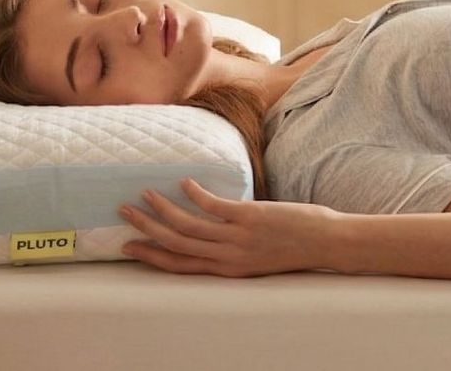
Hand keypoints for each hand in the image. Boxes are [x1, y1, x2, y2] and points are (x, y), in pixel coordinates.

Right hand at [118, 177, 338, 277]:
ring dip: (162, 209)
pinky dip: (195, 194)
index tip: (128, 247)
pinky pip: (213, 206)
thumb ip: (234, 247)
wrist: (326, 243)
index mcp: (227, 269)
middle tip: (124, 212)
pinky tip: (185, 181)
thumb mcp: (257, 257)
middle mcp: (227, 258)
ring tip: (145, 193)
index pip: (180, 265)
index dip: (151, 256)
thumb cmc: (295, 247)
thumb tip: (215, 228)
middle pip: (175, 245)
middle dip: (146, 229)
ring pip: (188, 227)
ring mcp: (237, 238)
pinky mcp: (249, 218)